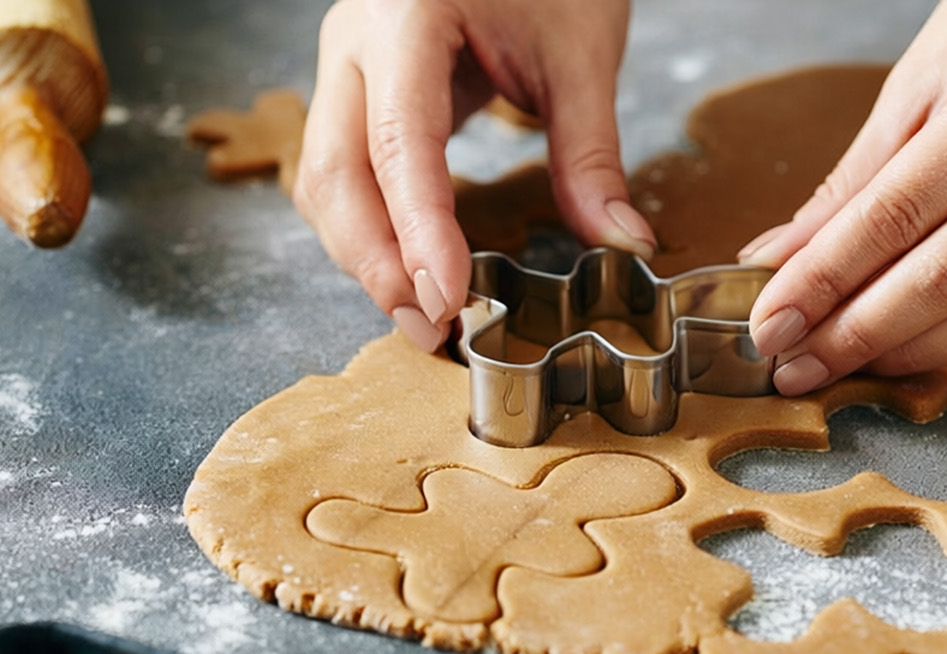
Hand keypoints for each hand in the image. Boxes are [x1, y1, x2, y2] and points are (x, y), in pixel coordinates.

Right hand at [295, 0, 655, 351]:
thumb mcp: (582, 49)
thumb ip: (591, 151)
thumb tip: (621, 243)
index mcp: (406, 17)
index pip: (399, 141)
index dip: (419, 229)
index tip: (447, 297)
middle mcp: (356, 43)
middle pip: (336, 174)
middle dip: (376, 263)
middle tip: (432, 329)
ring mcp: (346, 68)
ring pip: (325, 184)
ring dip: (366, 258)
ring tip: (423, 317)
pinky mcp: (357, 94)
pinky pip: (343, 176)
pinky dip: (372, 233)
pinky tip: (412, 274)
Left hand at [739, 0, 946, 393]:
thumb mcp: (917, 81)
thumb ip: (851, 183)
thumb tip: (777, 259)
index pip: (895, 216)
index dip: (822, 279)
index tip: (770, 323)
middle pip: (945, 276)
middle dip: (856, 333)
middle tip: (792, 365)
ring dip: (907, 352)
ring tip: (838, 367)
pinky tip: (906, 350)